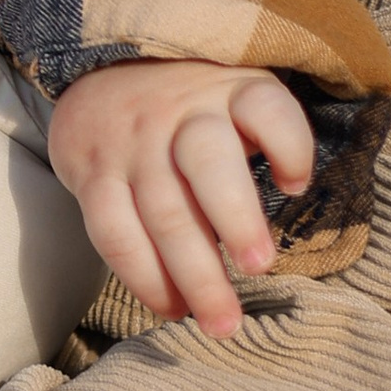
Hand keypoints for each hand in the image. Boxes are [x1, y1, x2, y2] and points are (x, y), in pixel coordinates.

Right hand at [48, 61, 315, 337]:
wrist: (100, 70)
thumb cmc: (192, 106)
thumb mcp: (233, 97)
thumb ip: (264, 137)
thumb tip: (297, 203)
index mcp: (230, 91)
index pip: (264, 108)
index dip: (288, 144)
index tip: (296, 184)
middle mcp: (180, 113)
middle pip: (209, 164)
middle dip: (236, 220)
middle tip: (258, 269)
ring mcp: (132, 144)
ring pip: (162, 210)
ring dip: (193, 274)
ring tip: (221, 321)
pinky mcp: (92, 173)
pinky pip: (113, 230)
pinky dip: (143, 276)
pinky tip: (170, 306)